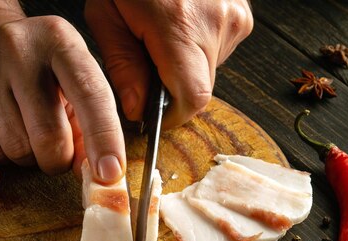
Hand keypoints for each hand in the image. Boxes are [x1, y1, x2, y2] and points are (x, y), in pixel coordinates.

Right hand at [0, 11, 125, 181]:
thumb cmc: (32, 69)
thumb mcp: (68, 81)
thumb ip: (88, 123)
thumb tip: (97, 170)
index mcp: (60, 41)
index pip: (90, 94)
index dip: (104, 138)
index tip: (109, 173)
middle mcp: (18, 49)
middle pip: (49, 136)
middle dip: (57, 160)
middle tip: (54, 154)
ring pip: (17, 149)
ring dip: (27, 158)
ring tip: (23, 133)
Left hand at [85, 0, 252, 128]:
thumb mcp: (105, 15)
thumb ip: (122, 67)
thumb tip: (137, 110)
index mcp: (178, 24)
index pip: (192, 97)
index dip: (172, 117)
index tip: (153, 119)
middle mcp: (216, 22)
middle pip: (200, 89)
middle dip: (171, 92)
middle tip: (146, 69)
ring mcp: (235, 17)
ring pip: (209, 72)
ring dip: (183, 70)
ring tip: (160, 40)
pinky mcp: (242, 15)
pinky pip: (219, 52)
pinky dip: (196, 52)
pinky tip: (178, 29)